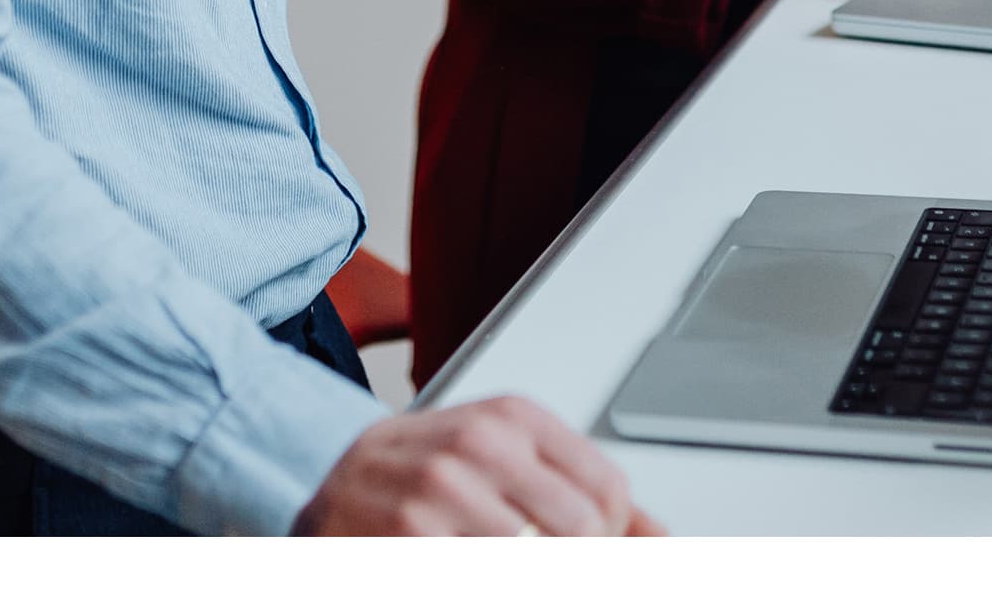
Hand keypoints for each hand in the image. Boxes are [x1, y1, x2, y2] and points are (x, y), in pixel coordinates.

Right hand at [293, 396, 666, 535]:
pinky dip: (488, 572)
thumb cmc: (428, 463)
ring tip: (507, 554)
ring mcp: (443, 490)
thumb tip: (659, 538)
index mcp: (516, 419)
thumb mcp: (508, 453)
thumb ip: (580, 487)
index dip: (615, 535)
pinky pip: (479, 571)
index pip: (609, 488)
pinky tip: (472, 556)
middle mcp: (482, 445)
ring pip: (533, 557)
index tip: (597, 546)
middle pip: (581, 529)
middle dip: (581, 560)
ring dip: (534, 568)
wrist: (333, 471)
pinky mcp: (409, 533)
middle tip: (556, 558)